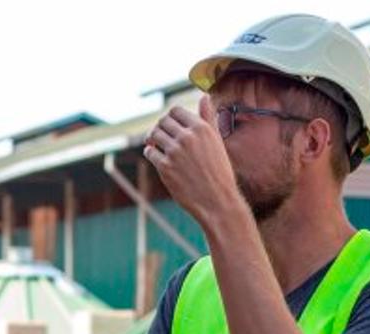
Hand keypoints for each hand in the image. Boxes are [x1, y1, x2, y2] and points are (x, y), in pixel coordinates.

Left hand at [142, 97, 247, 226]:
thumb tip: (204, 96)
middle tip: (160, 137)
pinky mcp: (165, 167)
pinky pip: (150, 152)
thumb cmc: (219, 172)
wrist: (217, 201)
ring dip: (152, 139)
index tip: (169, 126)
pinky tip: (156, 157)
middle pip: (162, 122)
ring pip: (154, 135)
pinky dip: (150, 153)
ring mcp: (175, 152)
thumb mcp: (217, 142)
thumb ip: (208, 118)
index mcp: (201, 128)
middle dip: (160, 128)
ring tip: (155, 145)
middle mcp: (187, 137)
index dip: (169, 118)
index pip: (175, 111)